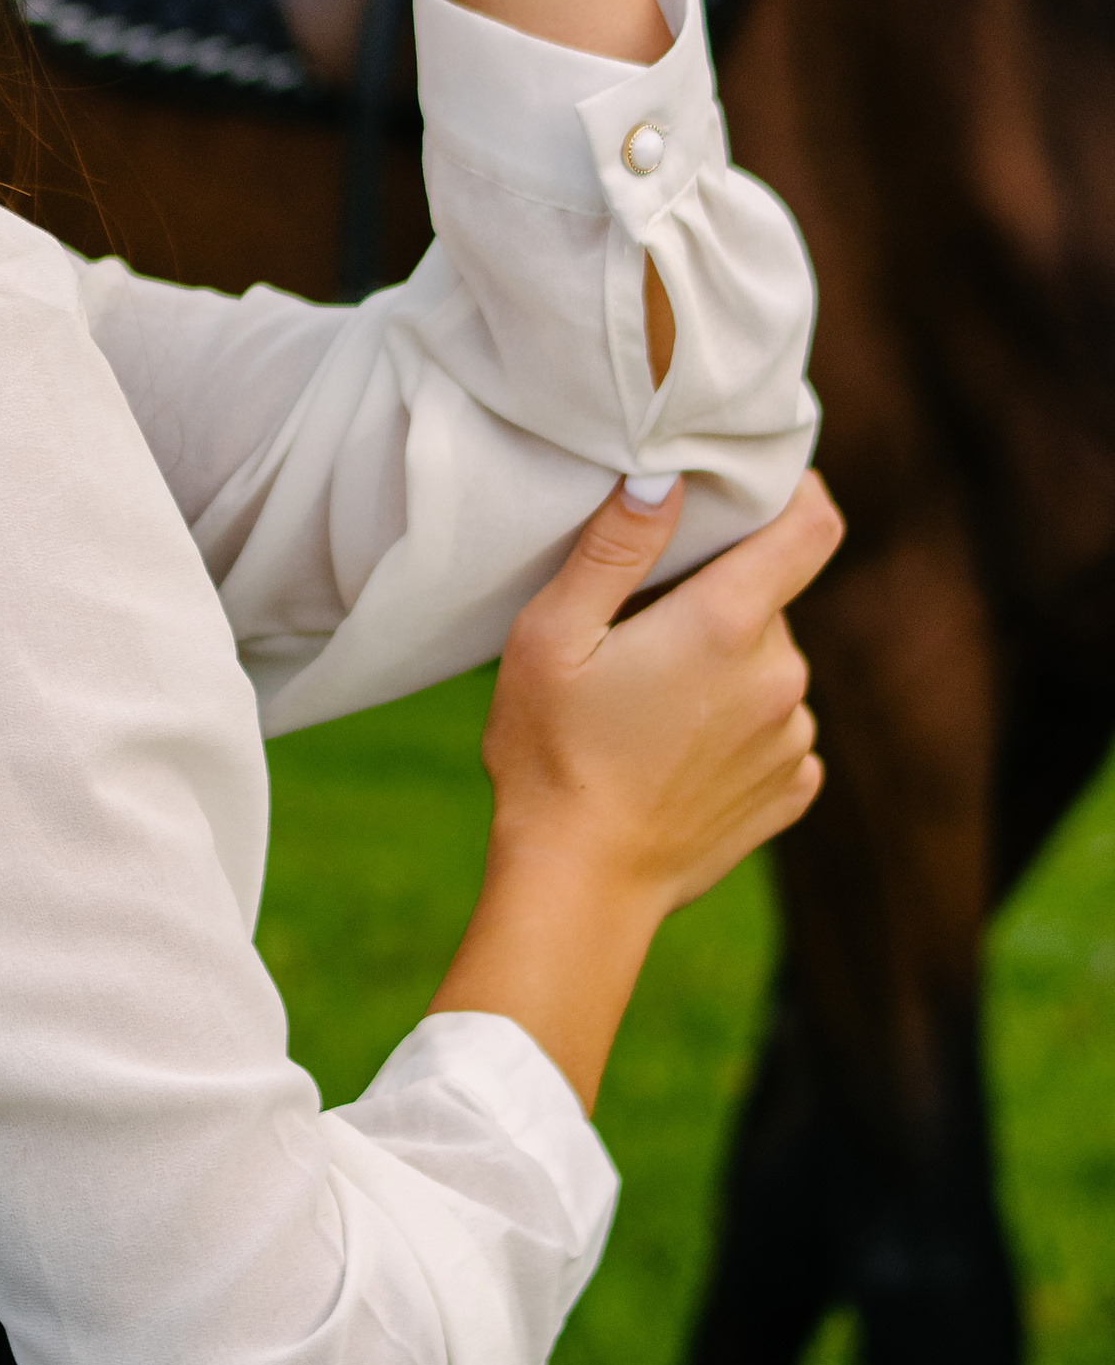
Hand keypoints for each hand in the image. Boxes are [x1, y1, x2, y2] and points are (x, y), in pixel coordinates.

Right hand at [431, 470, 844, 1107]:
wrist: (580, 885)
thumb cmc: (551, 753)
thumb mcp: (550, 636)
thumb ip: (613, 549)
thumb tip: (663, 478)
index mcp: (728, 624)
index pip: (813, 525)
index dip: (796, 493)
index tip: (755, 490)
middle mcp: (782, 675)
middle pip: (770, 600)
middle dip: (717, 600)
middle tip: (640, 633)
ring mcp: (794, 738)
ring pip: (770, 668)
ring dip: (726, 670)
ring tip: (649, 707)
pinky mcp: (792, 790)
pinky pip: (776, 730)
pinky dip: (737, 729)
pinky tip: (675, 755)